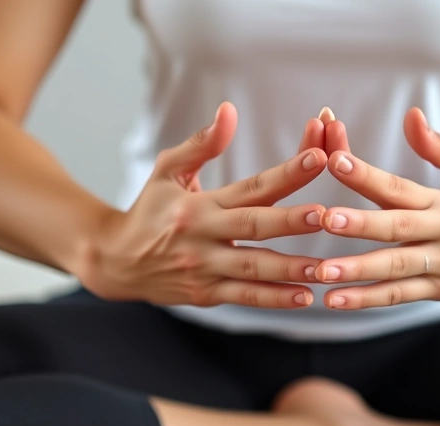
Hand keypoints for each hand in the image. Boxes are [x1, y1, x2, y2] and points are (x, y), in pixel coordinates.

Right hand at [79, 102, 329, 307]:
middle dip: (290, 221)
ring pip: (252, 269)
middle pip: (253, 227)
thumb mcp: (167, 171)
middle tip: (324, 216)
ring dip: (289, 270)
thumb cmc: (149, 210)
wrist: (115, 260)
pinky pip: (244, 297)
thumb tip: (229, 111)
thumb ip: (201, 144)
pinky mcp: (206, 294)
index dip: (285, 174)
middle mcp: (203, 235)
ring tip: (322, 269)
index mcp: (200, 203)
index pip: (250, 186)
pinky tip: (304, 297)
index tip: (318, 158)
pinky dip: (274, 299)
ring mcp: (205, 268)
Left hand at [313, 108, 439, 309]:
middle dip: (359, 225)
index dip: (368, 175)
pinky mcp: (439, 292)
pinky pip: (400, 296)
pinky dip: (368, 299)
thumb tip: (411, 116)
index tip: (336, 161)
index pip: (402, 187)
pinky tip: (336, 300)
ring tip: (321, 272)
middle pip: (396, 229)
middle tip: (324, 219)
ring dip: (356, 272)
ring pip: (395, 269)